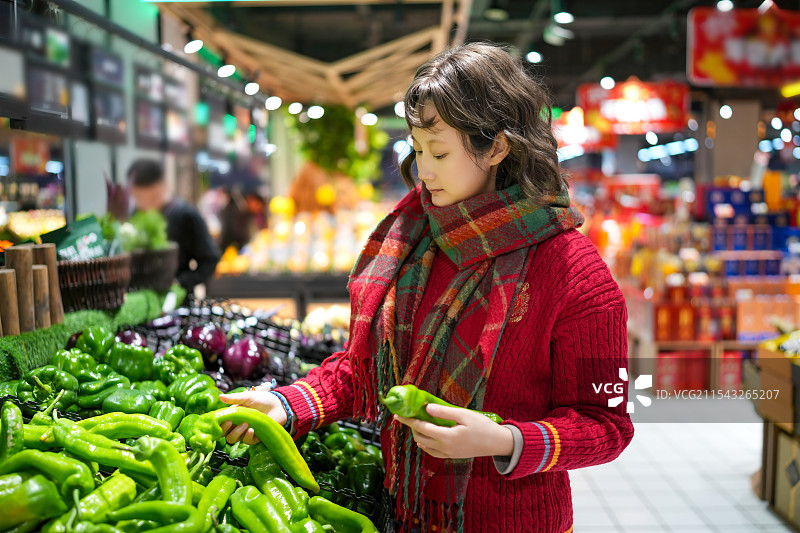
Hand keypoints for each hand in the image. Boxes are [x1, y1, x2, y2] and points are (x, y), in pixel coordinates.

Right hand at [218, 387, 286, 445]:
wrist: (279, 405)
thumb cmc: (263, 399)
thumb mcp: (248, 397)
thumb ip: (234, 398)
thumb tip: (219, 396)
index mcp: (233, 415)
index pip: (221, 423)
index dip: (219, 423)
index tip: (222, 419)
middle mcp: (237, 425)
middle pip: (225, 433)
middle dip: (225, 430)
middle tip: (230, 422)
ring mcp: (245, 432)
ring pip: (233, 439)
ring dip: (237, 432)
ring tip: (245, 424)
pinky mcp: (255, 437)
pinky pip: (247, 441)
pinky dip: (247, 436)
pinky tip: (252, 430)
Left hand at [394, 403, 513, 458]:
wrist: (497, 443)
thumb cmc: (482, 426)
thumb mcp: (463, 415)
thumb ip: (444, 412)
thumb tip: (426, 408)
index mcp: (446, 437)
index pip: (421, 427)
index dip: (408, 421)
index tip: (397, 415)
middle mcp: (444, 448)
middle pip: (420, 437)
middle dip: (412, 427)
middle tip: (409, 415)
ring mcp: (447, 454)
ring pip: (425, 445)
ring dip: (418, 434)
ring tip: (417, 422)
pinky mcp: (451, 456)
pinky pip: (432, 451)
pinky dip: (426, 443)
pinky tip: (427, 435)